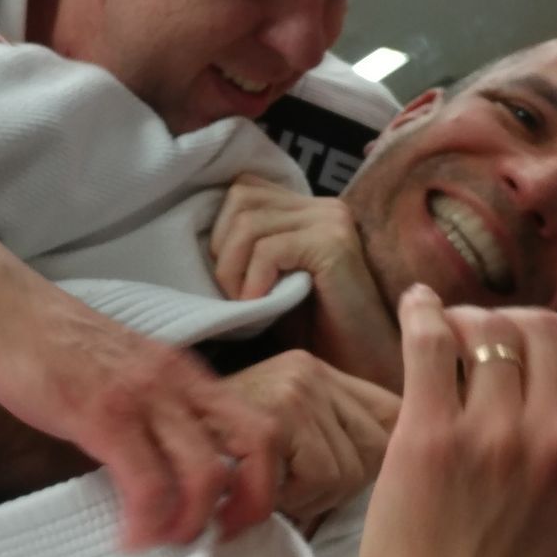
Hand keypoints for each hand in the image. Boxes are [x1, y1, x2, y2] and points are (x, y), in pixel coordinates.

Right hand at [0, 298, 282, 550]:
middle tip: (216, 538)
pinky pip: (147, 483)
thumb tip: (170, 477)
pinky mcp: (102, 414)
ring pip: (205, 473)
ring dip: (192, 523)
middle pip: (256, 445)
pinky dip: (147, 522)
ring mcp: (144, 396)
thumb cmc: (59, 347)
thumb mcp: (129, 374)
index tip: (236, 515)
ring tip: (163, 540)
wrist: (7, 309)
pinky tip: (129, 537)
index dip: (265, 479)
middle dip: (251, 505)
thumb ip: (155, 415)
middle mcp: (179, 381)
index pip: (260, 426)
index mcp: (189, 375)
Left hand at [211, 174, 399, 387]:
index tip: (223, 274)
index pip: (243, 188)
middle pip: (241, 198)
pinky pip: (269, 249)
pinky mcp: (333, 245)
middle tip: (232, 293)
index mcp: (307, 208)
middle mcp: (323, 206)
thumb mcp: (267, 282)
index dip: (220, 229)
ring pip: (248, 221)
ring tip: (246, 302)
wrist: (364, 367)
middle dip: (222, 248)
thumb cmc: (313, 332)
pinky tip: (261, 306)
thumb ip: (244, 251)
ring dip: (232, 269)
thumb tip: (191, 234)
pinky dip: (252, 281)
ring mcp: (331, 221)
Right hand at [222, 350, 398, 526]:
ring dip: (314, 497)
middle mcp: (310, 370)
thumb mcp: (283, 431)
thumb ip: (333, 434)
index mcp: (317, 370)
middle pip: (380, 448)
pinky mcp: (274, 418)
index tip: (352, 479)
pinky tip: (264, 498)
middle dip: (342, 484)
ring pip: (351, 469)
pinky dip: (297, 501)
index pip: (393, 411)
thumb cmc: (217, 456)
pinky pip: (323, 477)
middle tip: (293, 490)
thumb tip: (399, 464)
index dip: (384, 455)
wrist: (149, 442)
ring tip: (272, 491)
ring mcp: (294, 389)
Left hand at [343, 289, 556, 556]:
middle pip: (548, 332)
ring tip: (452, 330)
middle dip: (520, 322)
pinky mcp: (428, 435)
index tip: (554, 339)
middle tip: (494, 331)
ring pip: (490, 330)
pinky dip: (421, 314)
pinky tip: (415, 305)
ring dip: (468, 318)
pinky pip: (428, 345)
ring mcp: (492, 437)